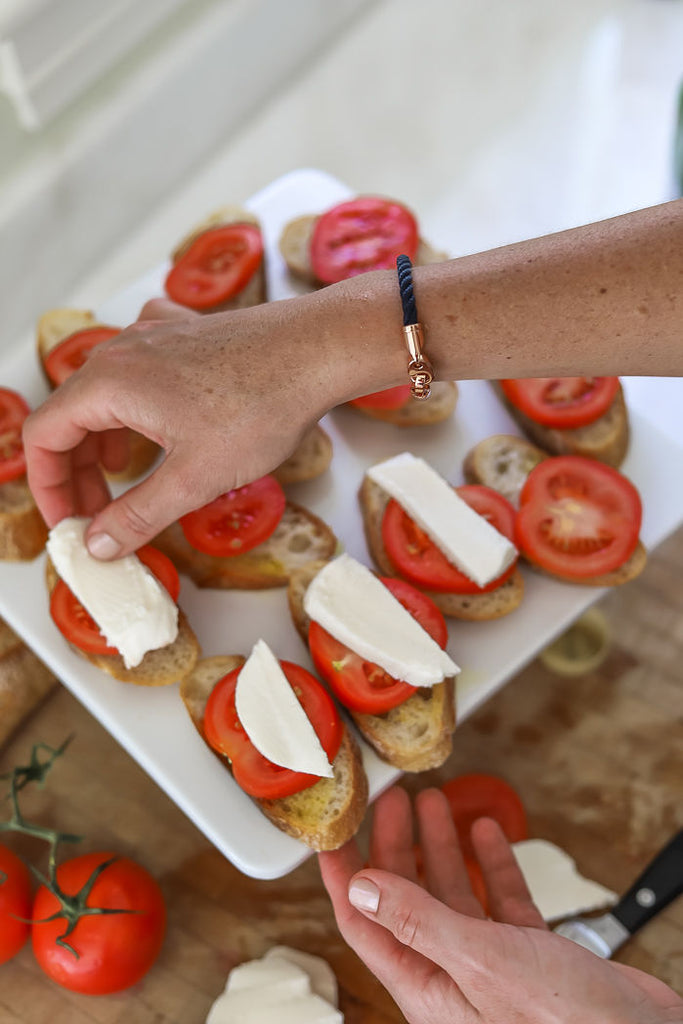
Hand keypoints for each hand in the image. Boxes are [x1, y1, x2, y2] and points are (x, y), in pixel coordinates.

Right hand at [23, 296, 342, 558]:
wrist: (318, 350)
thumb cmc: (262, 404)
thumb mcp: (194, 478)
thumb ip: (138, 515)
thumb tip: (99, 544)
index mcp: (109, 382)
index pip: (44, 436)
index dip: (49, 487)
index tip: (69, 522)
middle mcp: (123, 350)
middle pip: (73, 415)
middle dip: (80, 472)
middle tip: (101, 516)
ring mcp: (155, 336)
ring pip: (106, 394)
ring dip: (107, 442)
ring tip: (129, 478)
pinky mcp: (186, 335)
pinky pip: (141, 371)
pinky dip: (137, 407)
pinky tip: (159, 425)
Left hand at [319, 786, 681, 1023]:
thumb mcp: (479, 962)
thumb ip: (418, 922)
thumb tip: (361, 886)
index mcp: (426, 986)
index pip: (364, 924)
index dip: (343, 876)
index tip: (333, 834)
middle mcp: (453, 974)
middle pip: (407, 900)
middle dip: (396, 846)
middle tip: (392, 800)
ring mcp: (493, 963)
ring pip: (454, 895)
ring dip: (441, 846)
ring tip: (433, 801)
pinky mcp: (531, 955)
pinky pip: (501, 901)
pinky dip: (492, 864)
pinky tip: (487, 833)